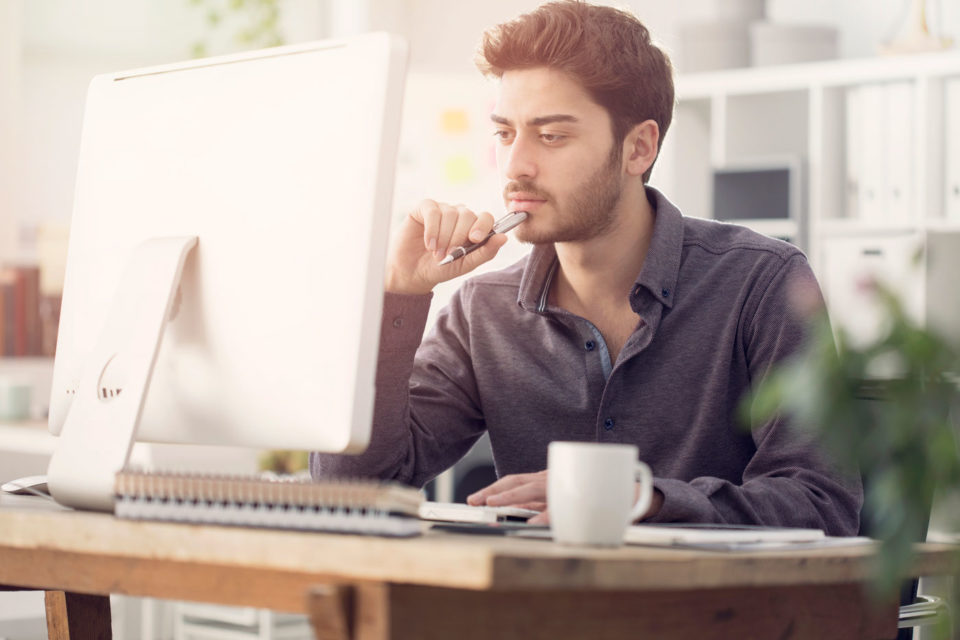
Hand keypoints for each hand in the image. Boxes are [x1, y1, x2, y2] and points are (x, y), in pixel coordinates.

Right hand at [385, 199, 507, 294]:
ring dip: (443, 237)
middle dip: (458, 238)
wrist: (412, 273)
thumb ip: (485, 252)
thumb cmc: (440, 269)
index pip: (485, 217)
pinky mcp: (424, 208)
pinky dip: (432, 229)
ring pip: (450, 214)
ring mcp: (442, 210)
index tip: (474, 239)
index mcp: (473, 227)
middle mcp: (459, 215)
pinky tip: (429, 244)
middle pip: (468, 215)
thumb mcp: (465, 265)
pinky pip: (433, 211)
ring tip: (436, 253)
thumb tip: (504, 237)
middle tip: (448, 255)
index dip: (482, 226)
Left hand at [468, 471, 664, 526]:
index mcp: (550, 479)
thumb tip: (522, 521)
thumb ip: (547, 508)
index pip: (517, 480)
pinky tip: (533, 524)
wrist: (638, 494)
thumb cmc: (597, 498)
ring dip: (513, 498)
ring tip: (493, 506)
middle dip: (495, 492)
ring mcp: (570, 487)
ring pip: (536, 491)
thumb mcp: (567, 501)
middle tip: (475, 502)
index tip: (476, 498)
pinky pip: (562, 507)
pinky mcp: (585, 498)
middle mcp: (557, 479)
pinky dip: (546, 516)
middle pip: (520, 483)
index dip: (496, 488)